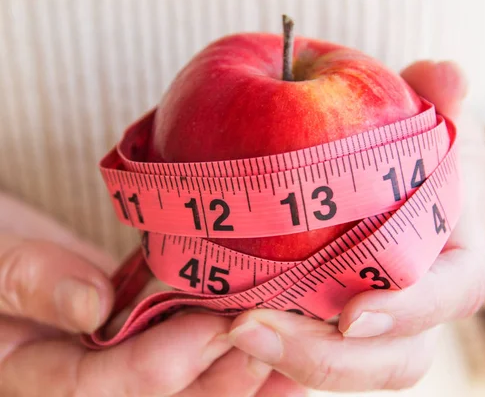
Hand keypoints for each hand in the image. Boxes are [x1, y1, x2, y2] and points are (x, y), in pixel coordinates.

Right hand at [0, 194, 304, 395]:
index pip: (101, 389)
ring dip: (244, 369)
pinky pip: (194, 347)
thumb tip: (90, 307)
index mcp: (35, 377)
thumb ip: (25, 281)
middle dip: (223, 377)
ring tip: (303, 348)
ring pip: (188, 381)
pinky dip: (236, 343)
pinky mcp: (148, 336)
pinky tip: (282, 330)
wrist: (1, 252)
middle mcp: (87, 381)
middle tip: (280, 341)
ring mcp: (122, 360)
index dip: (159, 365)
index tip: (213, 325)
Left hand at [226, 60, 484, 391]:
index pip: (449, 297)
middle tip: (248, 328)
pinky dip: (264, 350)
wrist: (409, 201)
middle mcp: (418, 311)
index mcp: (455, 266)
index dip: (408, 311)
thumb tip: (444, 73)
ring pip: (342, 367)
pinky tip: (214, 322)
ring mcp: (374, 327)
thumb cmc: (422, 164)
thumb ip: (441, 99)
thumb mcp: (434, 124)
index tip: (351, 315)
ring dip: (283, 359)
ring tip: (223, 327)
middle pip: (389, 360)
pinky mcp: (329, 326)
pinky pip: (303, 353)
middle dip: (324, 359)